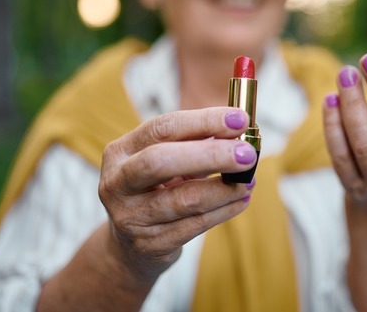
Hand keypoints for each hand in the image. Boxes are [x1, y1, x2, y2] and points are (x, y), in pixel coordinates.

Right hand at [98, 107, 256, 284]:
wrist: (131, 247)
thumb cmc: (155, 191)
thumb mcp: (167, 163)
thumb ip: (196, 144)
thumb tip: (238, 133)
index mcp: (120, 152)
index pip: (162, 128)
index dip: (203, 121)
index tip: (239, 119)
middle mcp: (117, 183)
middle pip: (161, 161)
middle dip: (211, 155)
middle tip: (247, 154)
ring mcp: (130, 216)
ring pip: (186, 198)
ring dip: (225, 188)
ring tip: (248, 181)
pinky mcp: (149, 245)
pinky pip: (196, 224)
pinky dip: (225, 210)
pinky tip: (241, 200)